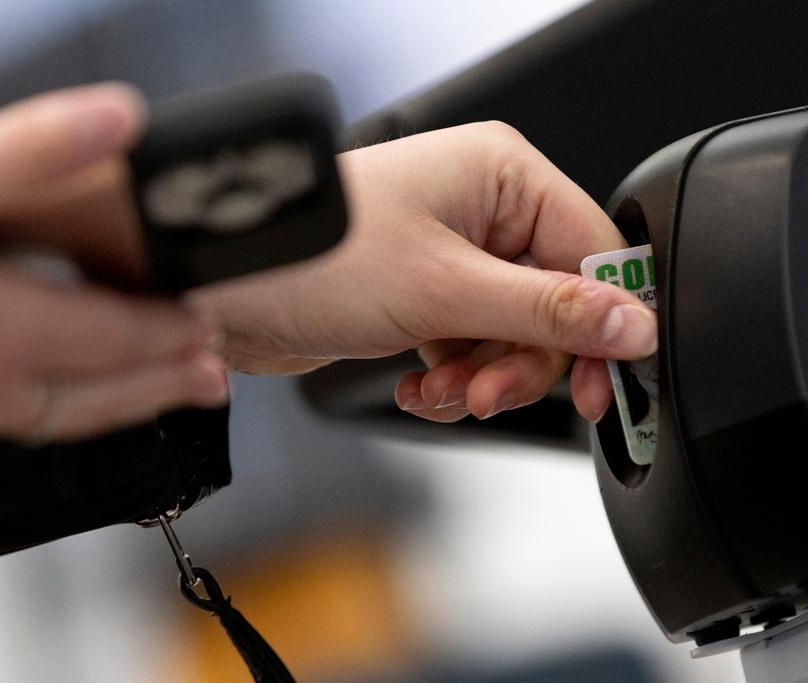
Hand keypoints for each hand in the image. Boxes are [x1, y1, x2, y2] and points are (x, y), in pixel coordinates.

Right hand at [0, 84, 226, 507]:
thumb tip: (123, 119)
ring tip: (111, 393)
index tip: (211, 334)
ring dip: (83, 405)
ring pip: (28, 425)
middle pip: (95, 401)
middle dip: (159, 387)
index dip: (170, 334)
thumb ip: (22, 154)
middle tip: (208, 385)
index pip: (115, 338)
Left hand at [188, 122, 655, 422]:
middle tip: (487, 393)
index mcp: (500, 175)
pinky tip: (416, 386)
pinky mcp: (419, 292)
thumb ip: (545, 311)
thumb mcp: (444, 289)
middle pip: (551, 304)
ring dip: (478, 376)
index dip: (601, 325)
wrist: (222, 286)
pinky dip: (449, 376)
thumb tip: (630, 324)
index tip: (598, 383)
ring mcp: (448, 253)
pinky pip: (466, 345)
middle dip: (519, 362)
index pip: (591, 252)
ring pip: (507, 335)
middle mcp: (479, 208)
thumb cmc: (317, 257)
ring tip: (438, 389)